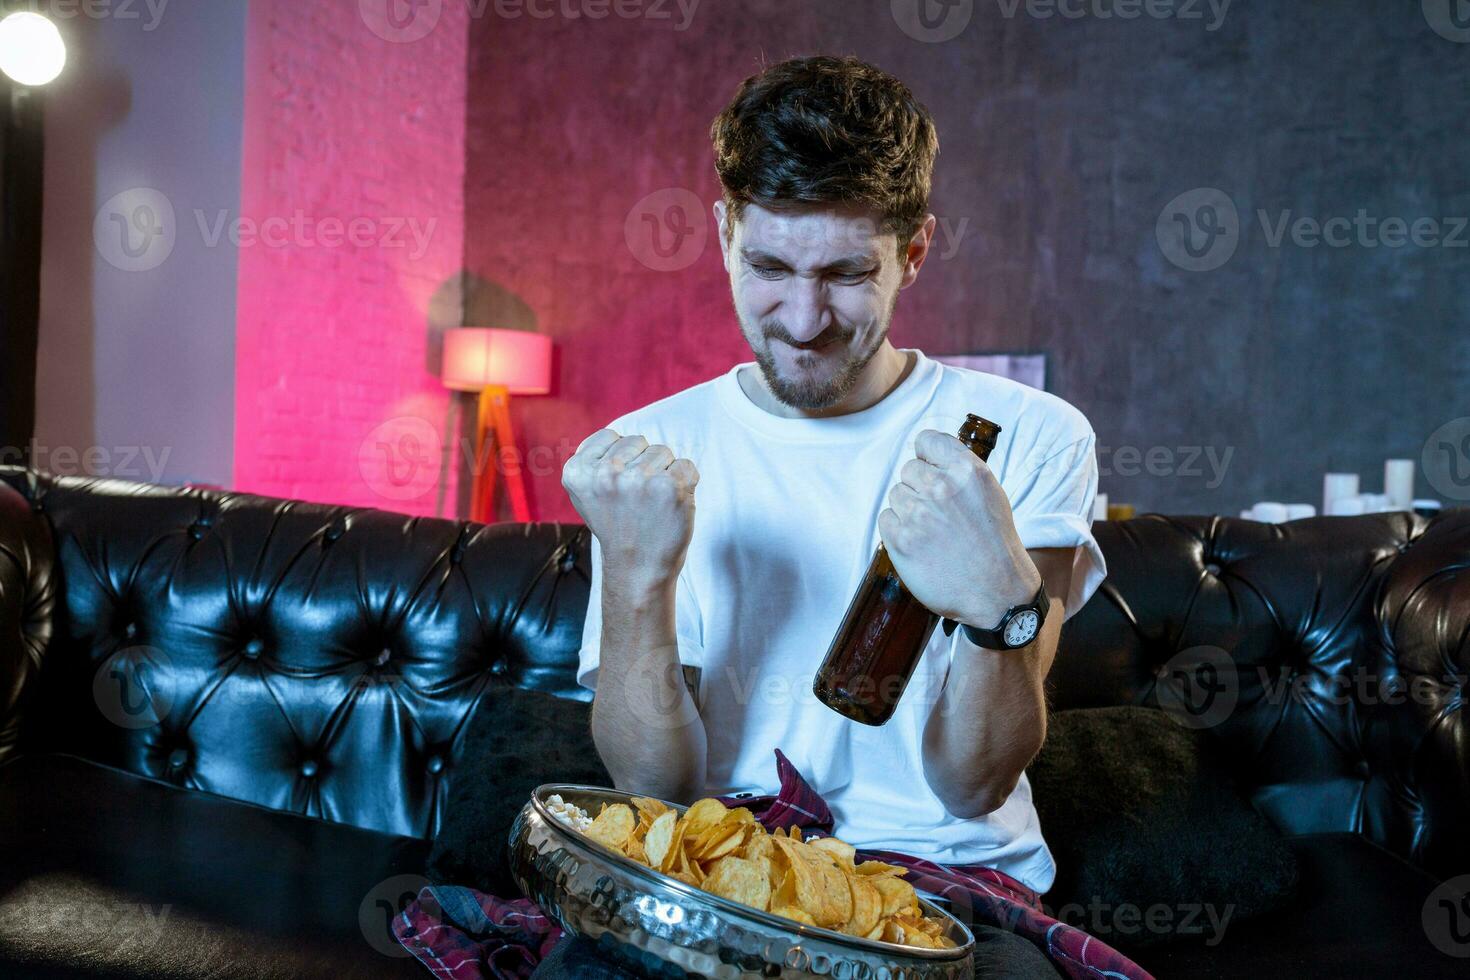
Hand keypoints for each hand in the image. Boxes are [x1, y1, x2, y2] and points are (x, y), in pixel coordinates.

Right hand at [562, 429, 699, 584]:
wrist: (637, 569)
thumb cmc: (617, 528)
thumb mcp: (587, 494)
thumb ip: (594, 462)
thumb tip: (613, 436)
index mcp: (578, 471)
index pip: (612, 436)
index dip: (621, 459)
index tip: (617, 489)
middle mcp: (605, 473)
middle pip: (639, 441)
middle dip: (643, 464)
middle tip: (637, 500)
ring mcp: (638, 479)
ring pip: (663, 451)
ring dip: (664, 474)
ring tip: (653, 504)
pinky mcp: (669, 487)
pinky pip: (686, 466)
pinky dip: (685, 484)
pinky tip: (670, 506)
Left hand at [877, 429, 1040, 627]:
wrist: (995, 592)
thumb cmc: (993, 544)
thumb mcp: (990, 493)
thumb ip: (960, 470)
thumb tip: (929, 455)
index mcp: (966, 471)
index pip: (927, 440)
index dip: (926, 456)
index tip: (930, 467)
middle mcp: (941, 487)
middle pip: (908, 469)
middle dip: (919, 487)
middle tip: (938, 512)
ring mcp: (918, 513)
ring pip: (896, 494)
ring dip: (908, 509)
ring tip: (931, 531)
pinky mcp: (901, 539)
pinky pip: (886, 519)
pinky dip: (898, 530)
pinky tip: (919, 543)